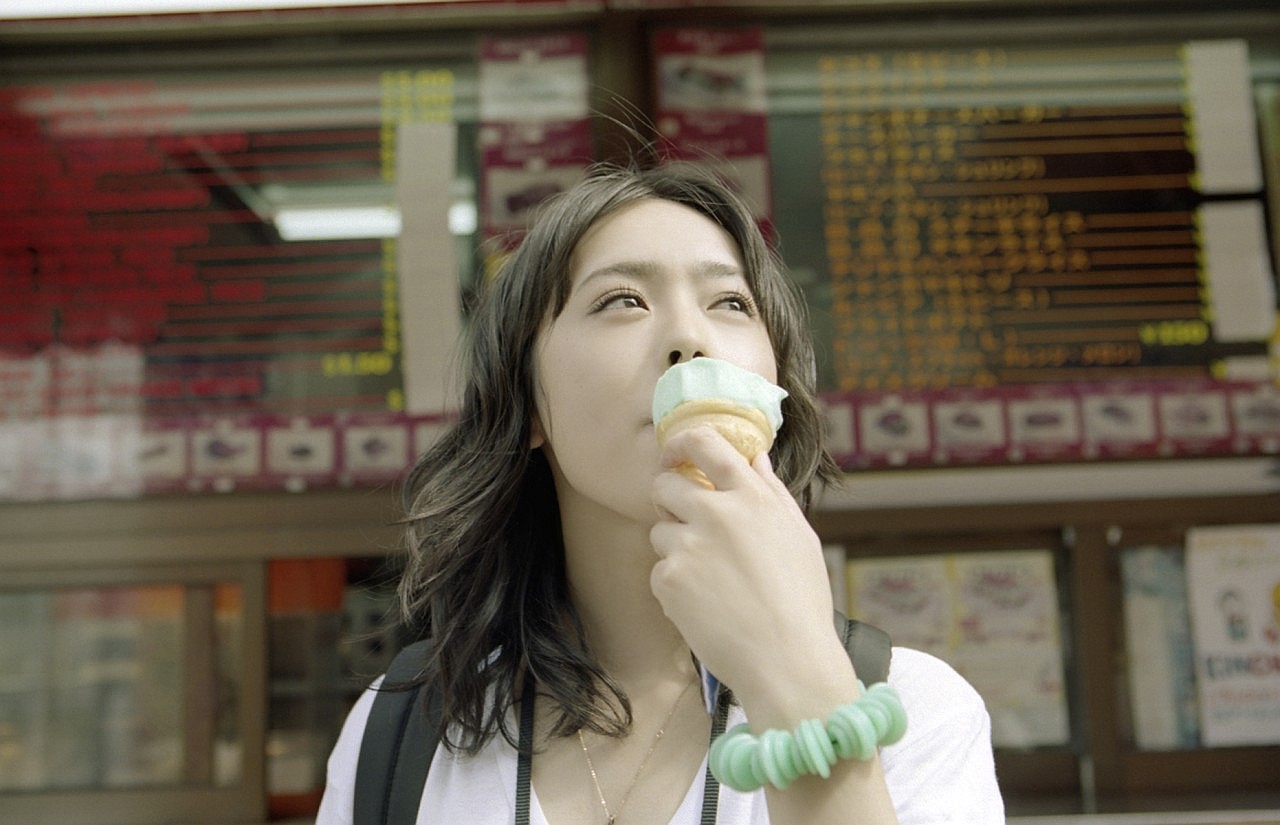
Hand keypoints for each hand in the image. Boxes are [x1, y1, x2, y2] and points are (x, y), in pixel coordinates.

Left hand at [649, 425, 854, 723]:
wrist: (787, 661)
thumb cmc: (801, 602)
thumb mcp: (798, 537)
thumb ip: (770, 492)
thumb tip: (754, 457)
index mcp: (752, 497)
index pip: (705, 443)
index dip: (681, 443)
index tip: (674, 453)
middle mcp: (717, 513)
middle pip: (664, 484)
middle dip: (669, 501)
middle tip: (687, 525)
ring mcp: (689, 546)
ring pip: (659, 531)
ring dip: (675, 548)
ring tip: (711, 580)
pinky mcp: (669, 579)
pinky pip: (659, 570)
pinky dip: (675, 586)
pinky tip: (705, 606)